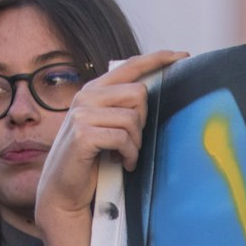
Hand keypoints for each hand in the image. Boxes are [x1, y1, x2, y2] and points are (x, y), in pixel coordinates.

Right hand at [35, 49, 186, 225]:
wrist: (63, 189)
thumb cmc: (91, 159)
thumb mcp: (105, 125)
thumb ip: (120, 107)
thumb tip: (150, 94)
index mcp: (94, 89)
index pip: (129, 66)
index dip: (157, 59)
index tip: (182, 56)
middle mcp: (86, 95)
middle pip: (138, 93)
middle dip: (142, 121)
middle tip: (131, 141)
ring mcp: (82, 113)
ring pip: (132, 118)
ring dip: (135, 144)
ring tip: (124, 155)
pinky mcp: (82, 133)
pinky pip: (123, 138)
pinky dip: (129, 155)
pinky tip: (121, 163)